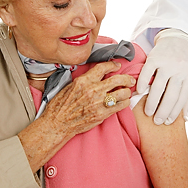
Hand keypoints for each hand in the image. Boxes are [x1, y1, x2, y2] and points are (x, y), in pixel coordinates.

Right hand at [19, 61, 135, 171]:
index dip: (113, 65)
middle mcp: (93, 90)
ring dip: (127, 91)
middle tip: (130, 80)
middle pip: (118, 79)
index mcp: (83, 81)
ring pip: (123, 93)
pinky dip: (124, 102)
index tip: (117, 66)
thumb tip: (96, 76)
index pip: (103, 67)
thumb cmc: (60, 106)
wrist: (57, 123)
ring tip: (127, 92)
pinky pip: (120, 106)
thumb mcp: (70, 86)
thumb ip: (85, 80)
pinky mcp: (102, 114)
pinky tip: (123, 102)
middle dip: (127, 78)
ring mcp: (98, 102)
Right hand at [137, 29, 187, 124]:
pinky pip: (146, 74)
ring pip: (158, 87)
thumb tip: (184, 117)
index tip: (167, 122)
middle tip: (157, 121)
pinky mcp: (154, 58)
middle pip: (170, 96)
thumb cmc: (185, 62)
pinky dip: (142, 85)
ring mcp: (167, 63)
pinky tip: (139, 93)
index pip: (182, 99)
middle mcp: (180, 69)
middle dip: (163, 111)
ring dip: (152, 102)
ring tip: (148, 112)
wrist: (178, 39)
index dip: (174, 112)